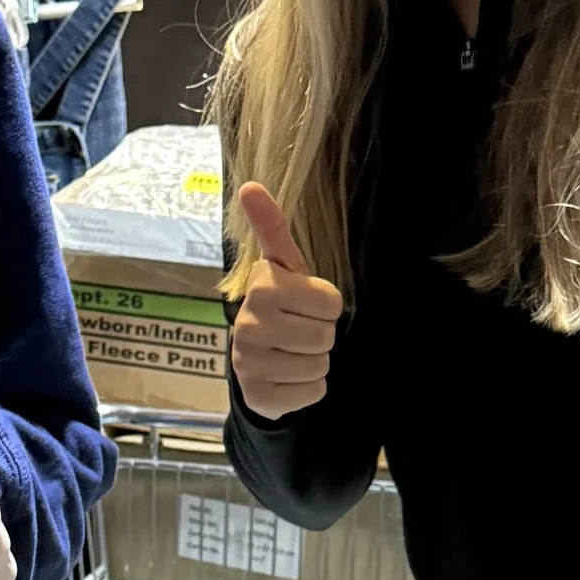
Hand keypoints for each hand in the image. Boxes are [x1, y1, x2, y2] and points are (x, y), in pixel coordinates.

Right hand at [230, 185, 341, 419]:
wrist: (258, 364)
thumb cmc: (280, 309)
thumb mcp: (283, 269)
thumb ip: (272, 228)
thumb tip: (249, 184)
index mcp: (261, 286)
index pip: (331, 302)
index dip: (326, 306)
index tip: (304, 305)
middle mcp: (248, 322)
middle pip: (326, 335)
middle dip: (321, 336)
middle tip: (299, 332)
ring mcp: (249, 362)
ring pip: (319, 365)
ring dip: (315, 362)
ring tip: (292, 354)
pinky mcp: (259, 395)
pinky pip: (311, 392)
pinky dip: (308, 389)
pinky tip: (288, 378)